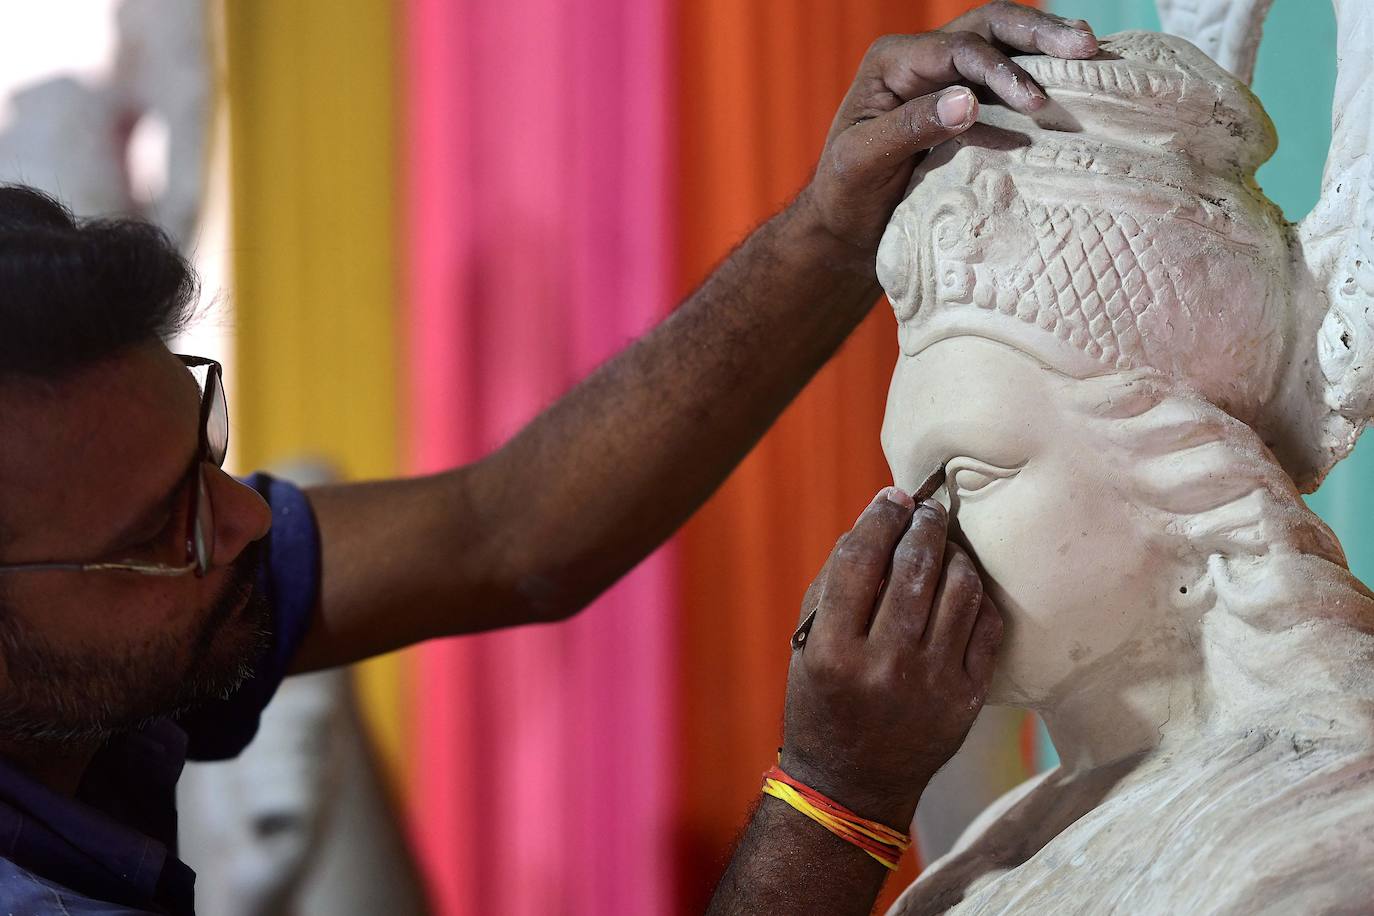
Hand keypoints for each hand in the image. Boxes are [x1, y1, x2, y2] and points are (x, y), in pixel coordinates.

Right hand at [780, 487, 1002, 827]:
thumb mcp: (808, 646)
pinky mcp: (967, 699)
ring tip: (946, 545)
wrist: (853, 783)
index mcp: (834, 650)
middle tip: (928, 509)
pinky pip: (987, 626)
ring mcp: (933, 683)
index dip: (880, 517)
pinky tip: (963, 587)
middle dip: (924, 524)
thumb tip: (879, 524)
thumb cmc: (822, 701)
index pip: (861, 560)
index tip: (893, 497)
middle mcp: (885, 665)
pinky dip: (977, 597)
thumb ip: (836, 585)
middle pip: (916, 567)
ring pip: (960, 589)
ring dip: (955, 555)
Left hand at [798, 1, 1098, 262]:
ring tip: (1093, 53)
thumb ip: (910, 128)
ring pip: (1004, 44)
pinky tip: (1079, 82)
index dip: (999, 69)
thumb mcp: (864, 162)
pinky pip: (1009, 79)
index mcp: (892, 62)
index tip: (1033, 102)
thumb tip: (967, 100)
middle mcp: (922, 59)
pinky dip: (1043, 77)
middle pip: (989, 26)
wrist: (847, 226)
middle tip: (1084, 47)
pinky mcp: (968, 103)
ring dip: (1048, 46)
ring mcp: (947, 77)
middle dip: (1038, 32)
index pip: (956, 50)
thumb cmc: (846, 195)